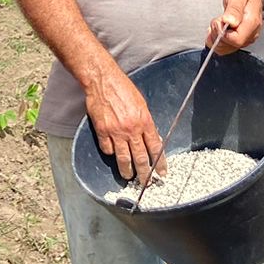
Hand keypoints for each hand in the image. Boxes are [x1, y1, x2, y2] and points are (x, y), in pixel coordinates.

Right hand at [84, 67, 165, 183]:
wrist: (103, 80)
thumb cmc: (123, 88)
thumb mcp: (141, 104)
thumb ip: (146, 122)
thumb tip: (150, 137)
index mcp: (144, 121)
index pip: (155, 147)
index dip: (160, 163)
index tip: (162, 173)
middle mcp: (131, 129)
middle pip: (140, 158)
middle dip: (145, 174)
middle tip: (146, 183)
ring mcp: (115, 131)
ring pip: (123, 158)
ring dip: (127, 170)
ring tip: (128, 177)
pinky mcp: (101, 130)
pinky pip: (107, 148)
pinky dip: (110, 153)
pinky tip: (112, 154)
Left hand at [209, 0, 263, 54]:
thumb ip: (234, 9)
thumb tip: (230, 22)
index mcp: (252, 24)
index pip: (236, 40)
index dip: (223, 33)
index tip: (219, 20)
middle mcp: (250, 35)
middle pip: (229, 46)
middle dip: (217, 34)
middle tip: (217, 19)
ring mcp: (245, 40)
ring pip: (224, 49)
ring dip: (215, 37)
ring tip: (217, 22)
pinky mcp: (239, 41)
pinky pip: (223, 48)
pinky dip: (215, 40)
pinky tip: (216, 29)